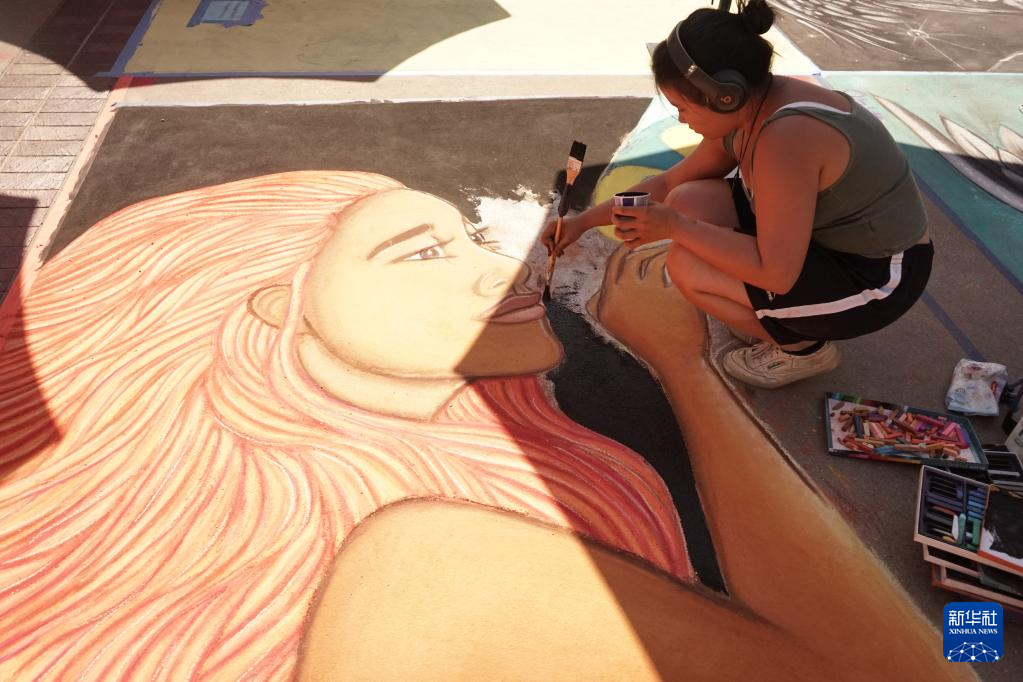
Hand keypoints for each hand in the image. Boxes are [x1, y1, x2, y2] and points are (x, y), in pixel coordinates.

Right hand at [541, 214, 587, 256]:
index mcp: (552, 226)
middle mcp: (551, 227)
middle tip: (557, 255)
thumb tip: (553, 254)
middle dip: (551, 248)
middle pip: (546, 240)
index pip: (544, 238)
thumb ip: (560, 247)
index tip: (555, 249)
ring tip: (561, 255)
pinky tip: (562, 252)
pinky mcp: (557, 232)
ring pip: (550, 242)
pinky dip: (557, 246)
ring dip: (555, 249)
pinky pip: (554, 240)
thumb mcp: (568, 239)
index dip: (548, 245)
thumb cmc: (576, 229)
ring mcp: (553, 229)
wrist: (582, 222)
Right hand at [587, 244, 704, 365]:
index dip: (625, 252)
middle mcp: (622, 295)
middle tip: (660, 246)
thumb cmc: (650, 342)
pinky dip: (678, 265)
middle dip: (647, 248)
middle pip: (633, 256)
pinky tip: (685, 268)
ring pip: (654, 259)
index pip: (613, 263)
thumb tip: (598, 289)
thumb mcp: (619, 327)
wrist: (677, 362)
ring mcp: (645, 292)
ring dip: (663, 254)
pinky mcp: (669, 292)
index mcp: (607, 304)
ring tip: (674, 259)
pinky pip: (673, 269)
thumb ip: (608, 305)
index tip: (637, 248)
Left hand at [611, 201, 680, 249]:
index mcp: (643, 212)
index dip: (616, 209)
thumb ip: (643, 203)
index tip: (614, 209)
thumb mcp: (654, 204)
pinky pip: (631, 245)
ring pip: (623, 236)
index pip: (623, 211)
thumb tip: (632, 201)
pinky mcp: (645, 240)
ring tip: (617, 229)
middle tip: (614, 217)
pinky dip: (626, 243)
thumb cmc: (665, 212)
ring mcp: (643, 233)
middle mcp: (641, 223)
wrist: (676, 225)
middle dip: (614, 219)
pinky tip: (626, 239)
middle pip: (620, 223)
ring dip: (617, 232)